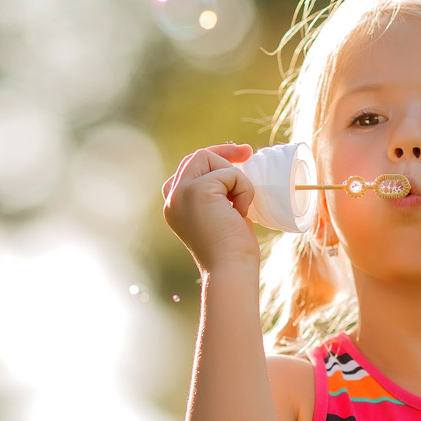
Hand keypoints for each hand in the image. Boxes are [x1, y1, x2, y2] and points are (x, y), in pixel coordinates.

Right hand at [162, 143, 259, 269]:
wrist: (230, 269)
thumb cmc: (232, 251)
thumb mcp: (220, 218)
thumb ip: (217, 198)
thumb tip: (233, 176)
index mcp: (175, 206)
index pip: (188, 169)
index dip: (212, 158)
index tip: (239, 157)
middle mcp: (173, 198)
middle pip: (197, 157)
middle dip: (224, 152)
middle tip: (248, 152)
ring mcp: (182, 192)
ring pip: (210, 158)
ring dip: (235, 178)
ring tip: (239, 208)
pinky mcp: (199, 190)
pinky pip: (229, 173)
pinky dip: (243, 188)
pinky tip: (240, 213)